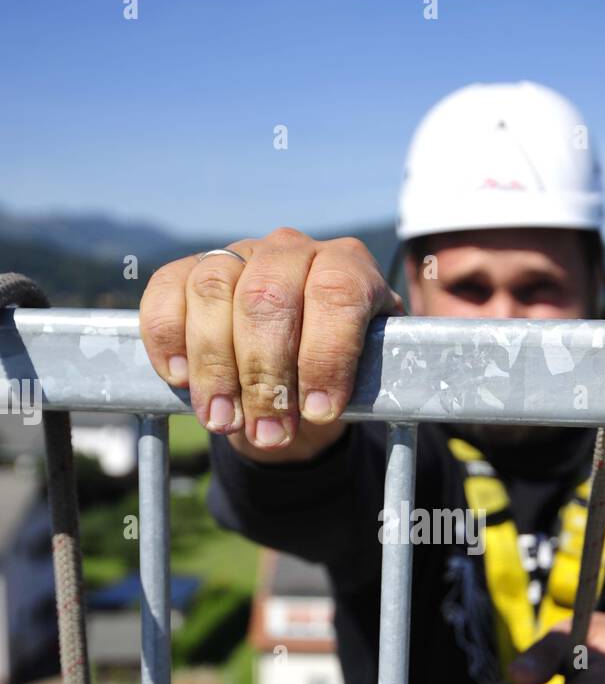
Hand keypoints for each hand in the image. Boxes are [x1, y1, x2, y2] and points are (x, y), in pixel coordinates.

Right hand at [139, 228, 402, 459]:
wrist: (292, 372)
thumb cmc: (331, 377)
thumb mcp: (358, 383)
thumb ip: (354, 387)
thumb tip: (319, 409)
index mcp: (346, 266)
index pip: (337, 293)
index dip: (326, 355)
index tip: (318, 412)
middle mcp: (290, 250)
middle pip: (267, 297)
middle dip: (264, 377)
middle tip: (268, 433)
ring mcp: (236, 254)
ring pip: (213, 291)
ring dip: (214, 368)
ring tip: (222, 422)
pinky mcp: (188, 270)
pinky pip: (166, 291)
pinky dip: (167, 339)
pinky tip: (179, 380)